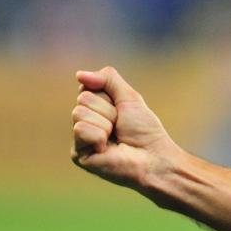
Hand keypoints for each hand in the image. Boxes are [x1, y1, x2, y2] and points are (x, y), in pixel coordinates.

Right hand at [70, 66, 178, 189]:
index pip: (88, 87)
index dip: (109, 96)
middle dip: (108, 110)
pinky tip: (107, 148)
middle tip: (120, 126)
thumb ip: (108, 80)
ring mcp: (80, 138)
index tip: (122, 109)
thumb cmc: (144, 129)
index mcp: (96, 108)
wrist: (152, 156)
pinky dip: (99, 136)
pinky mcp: (77, 154)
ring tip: (115, 137)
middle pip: (84, 99)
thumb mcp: (129, 97)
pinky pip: (81, 129)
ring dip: (105, 123)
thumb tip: (79, 75)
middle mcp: (85, 122)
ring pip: (80, 113)